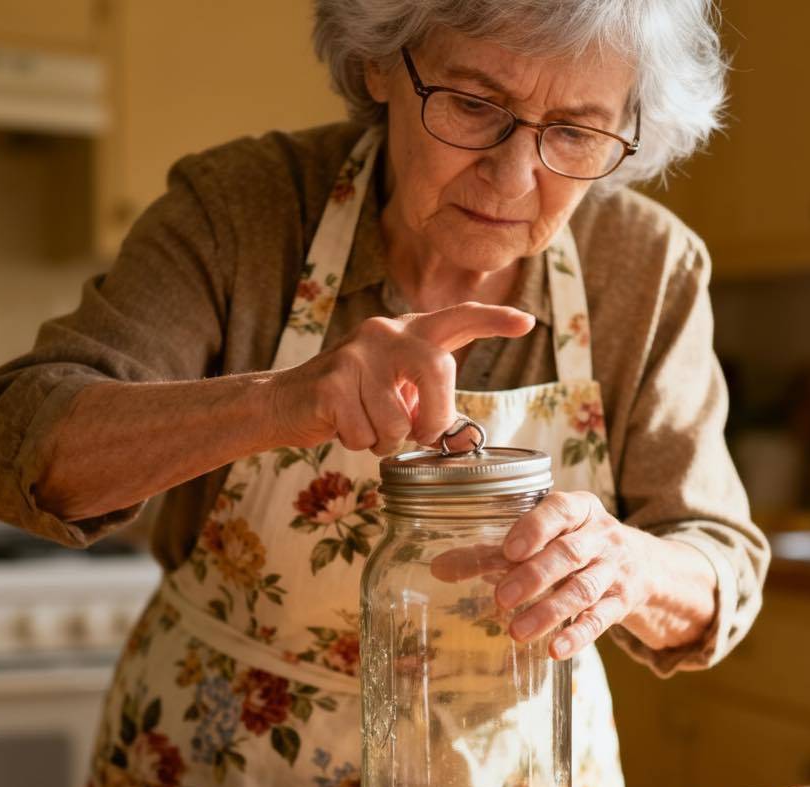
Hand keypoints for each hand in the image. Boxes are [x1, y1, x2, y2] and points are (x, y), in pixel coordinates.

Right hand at [275, 303, 533, 454]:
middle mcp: (384, 332)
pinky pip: (366, 433)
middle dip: (434, 417)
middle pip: (439, 371)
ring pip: (399, 419)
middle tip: (416, 434)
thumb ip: (429, 409)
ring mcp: (357, 353)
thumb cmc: (349, 404)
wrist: (282, 403)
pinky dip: (358, 444)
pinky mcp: (333, 380)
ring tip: (364, 425)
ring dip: (385, 440)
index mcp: (407, 334)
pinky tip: (341, 426)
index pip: (457, 320)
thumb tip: (465, 442)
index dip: (493, 320)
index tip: (526, 322)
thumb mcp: (395, 400)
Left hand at [493, 491, 653, 659]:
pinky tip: (556, 650)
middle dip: (534, 576)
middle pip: (569, 554)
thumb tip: (441, 568)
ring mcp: (614, 569)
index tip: (509, 550)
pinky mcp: (622, 602)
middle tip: (501, 598)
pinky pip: (601, 619)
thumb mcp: (544, 538)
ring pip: (583, 589)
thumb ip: (491, 553)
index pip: (559, 511)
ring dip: (549, 611)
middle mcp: (601, 535)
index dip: (535, 529)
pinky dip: (578, 635)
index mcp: (579, 509)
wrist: (643, 565)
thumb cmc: (576, 545)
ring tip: (517, 632)